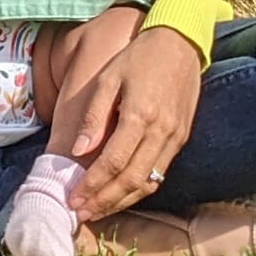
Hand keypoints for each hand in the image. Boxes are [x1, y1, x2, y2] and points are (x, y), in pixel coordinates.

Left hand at [66, 25, 202, 223]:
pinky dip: (141, 189)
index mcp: (139, 115)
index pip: (113, 163)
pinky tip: (122, 194)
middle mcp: (161, 131)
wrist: (180, 43)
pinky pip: (160, 173)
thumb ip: (94, 116)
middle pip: (131, 180)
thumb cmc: (138, 57)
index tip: (73, 198)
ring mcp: (175, 138)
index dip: (92, 185)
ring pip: (149, 182)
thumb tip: (77, 150)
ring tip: (98, 210)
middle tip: (82, 213)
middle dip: (105, 201)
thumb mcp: (108, 78)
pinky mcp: (182, 139)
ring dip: (122, 201)